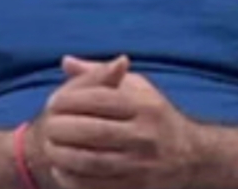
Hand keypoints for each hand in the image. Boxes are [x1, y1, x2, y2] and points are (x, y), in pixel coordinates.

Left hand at [32, 56, 202, 188]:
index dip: (68, 99)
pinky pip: (97, 187)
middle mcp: (146, 135)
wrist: (190, 155)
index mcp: (145, 106)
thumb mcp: (136, 87)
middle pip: (93, 132)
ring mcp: (142, 165)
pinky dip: (73, 180)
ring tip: (48, 148)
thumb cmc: (153, 115)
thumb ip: (99, 75)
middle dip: (61, 129)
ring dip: (63, 156)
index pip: (98, 99)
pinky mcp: (138, 188)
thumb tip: (65, 62)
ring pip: (92, 162)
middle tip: (46, 126)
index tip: (52, 102)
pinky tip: (60, 170)